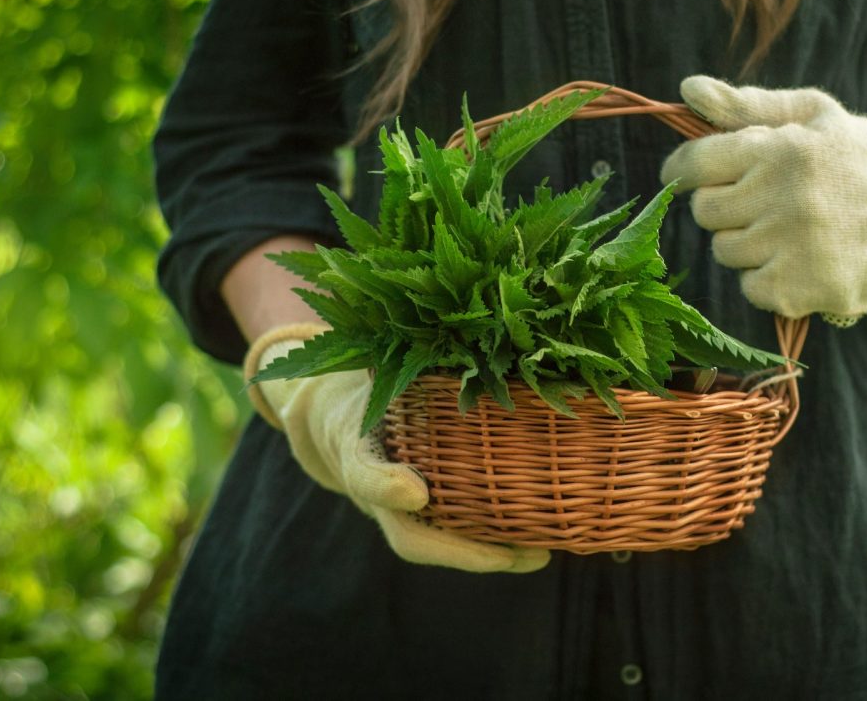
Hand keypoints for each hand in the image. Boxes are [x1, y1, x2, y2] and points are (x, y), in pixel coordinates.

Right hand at [244, 323, 549, 572]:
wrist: (325, 409)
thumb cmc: (362, 372)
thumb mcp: (367, 354)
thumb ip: (401, 343)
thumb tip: (465, 311)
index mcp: (352, 441)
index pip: (363, 469)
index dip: (385, 484)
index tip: (414, 491)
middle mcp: (373, 484)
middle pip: (408, 535)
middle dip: (461, 550)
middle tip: (516, 554)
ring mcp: (394, 506)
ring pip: (434, 544)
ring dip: (487, 554)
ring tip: (541, 555)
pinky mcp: (417, 510)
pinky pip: (451, 533)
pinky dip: (490, 541)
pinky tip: (538, 540)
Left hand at [660, 76, 866, 323]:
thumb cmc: (852, 158)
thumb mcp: (811, 116)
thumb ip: (747, 105)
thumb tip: (688, 89)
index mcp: (782, 148)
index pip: (697, 163)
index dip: (683, 171)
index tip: (681, 177)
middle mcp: (786, 195)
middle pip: (706, 211)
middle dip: (726, 208)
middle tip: (763, 205)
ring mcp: (794, 245)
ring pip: (725, 251)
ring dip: (748, 246)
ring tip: (789, 233)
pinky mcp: (803, 287)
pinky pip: (751, 288)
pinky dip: (768, 281)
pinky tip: (799, 263)